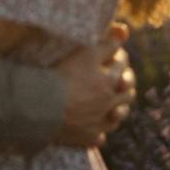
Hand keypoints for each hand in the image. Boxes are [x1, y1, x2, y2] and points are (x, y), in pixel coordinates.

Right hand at [51, 21, 136, 148]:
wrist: (42, 107)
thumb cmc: (62, 76)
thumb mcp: (86, 53)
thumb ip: (107, 42)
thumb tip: (125, 30)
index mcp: (109, 81)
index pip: (122, 64)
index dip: (119, 55)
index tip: (115, 52)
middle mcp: (108, 102)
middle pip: (126, 92)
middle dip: (126, 82)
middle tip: (121, 78)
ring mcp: (99, 122)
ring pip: (117, 116)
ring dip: (118, 109)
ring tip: (114, 105)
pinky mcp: (87, 138)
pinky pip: (99, 137)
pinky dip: (99, 131)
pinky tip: (96, 128)